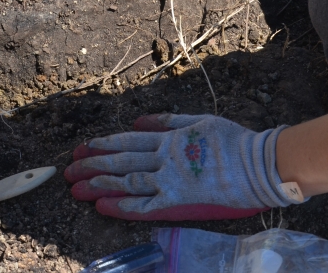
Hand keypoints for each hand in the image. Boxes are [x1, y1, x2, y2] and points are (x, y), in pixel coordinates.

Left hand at [64, 114, 302, 220]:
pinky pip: (145, 205)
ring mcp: (170, 179)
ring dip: (101, 183)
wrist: (258, 164)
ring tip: (77, 187)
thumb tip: (139, 119)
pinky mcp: (178, 200)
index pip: (128, 139)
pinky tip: (103, 207)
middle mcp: (164, 157)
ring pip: (127, 180)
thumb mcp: (198, 120)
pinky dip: (123, 206)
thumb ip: (167, 121)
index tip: (83, 146)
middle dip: (92, 165)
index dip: (103, 144)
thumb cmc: (233, 140)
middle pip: (121, 160)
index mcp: (169, 137)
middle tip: (68, 170)